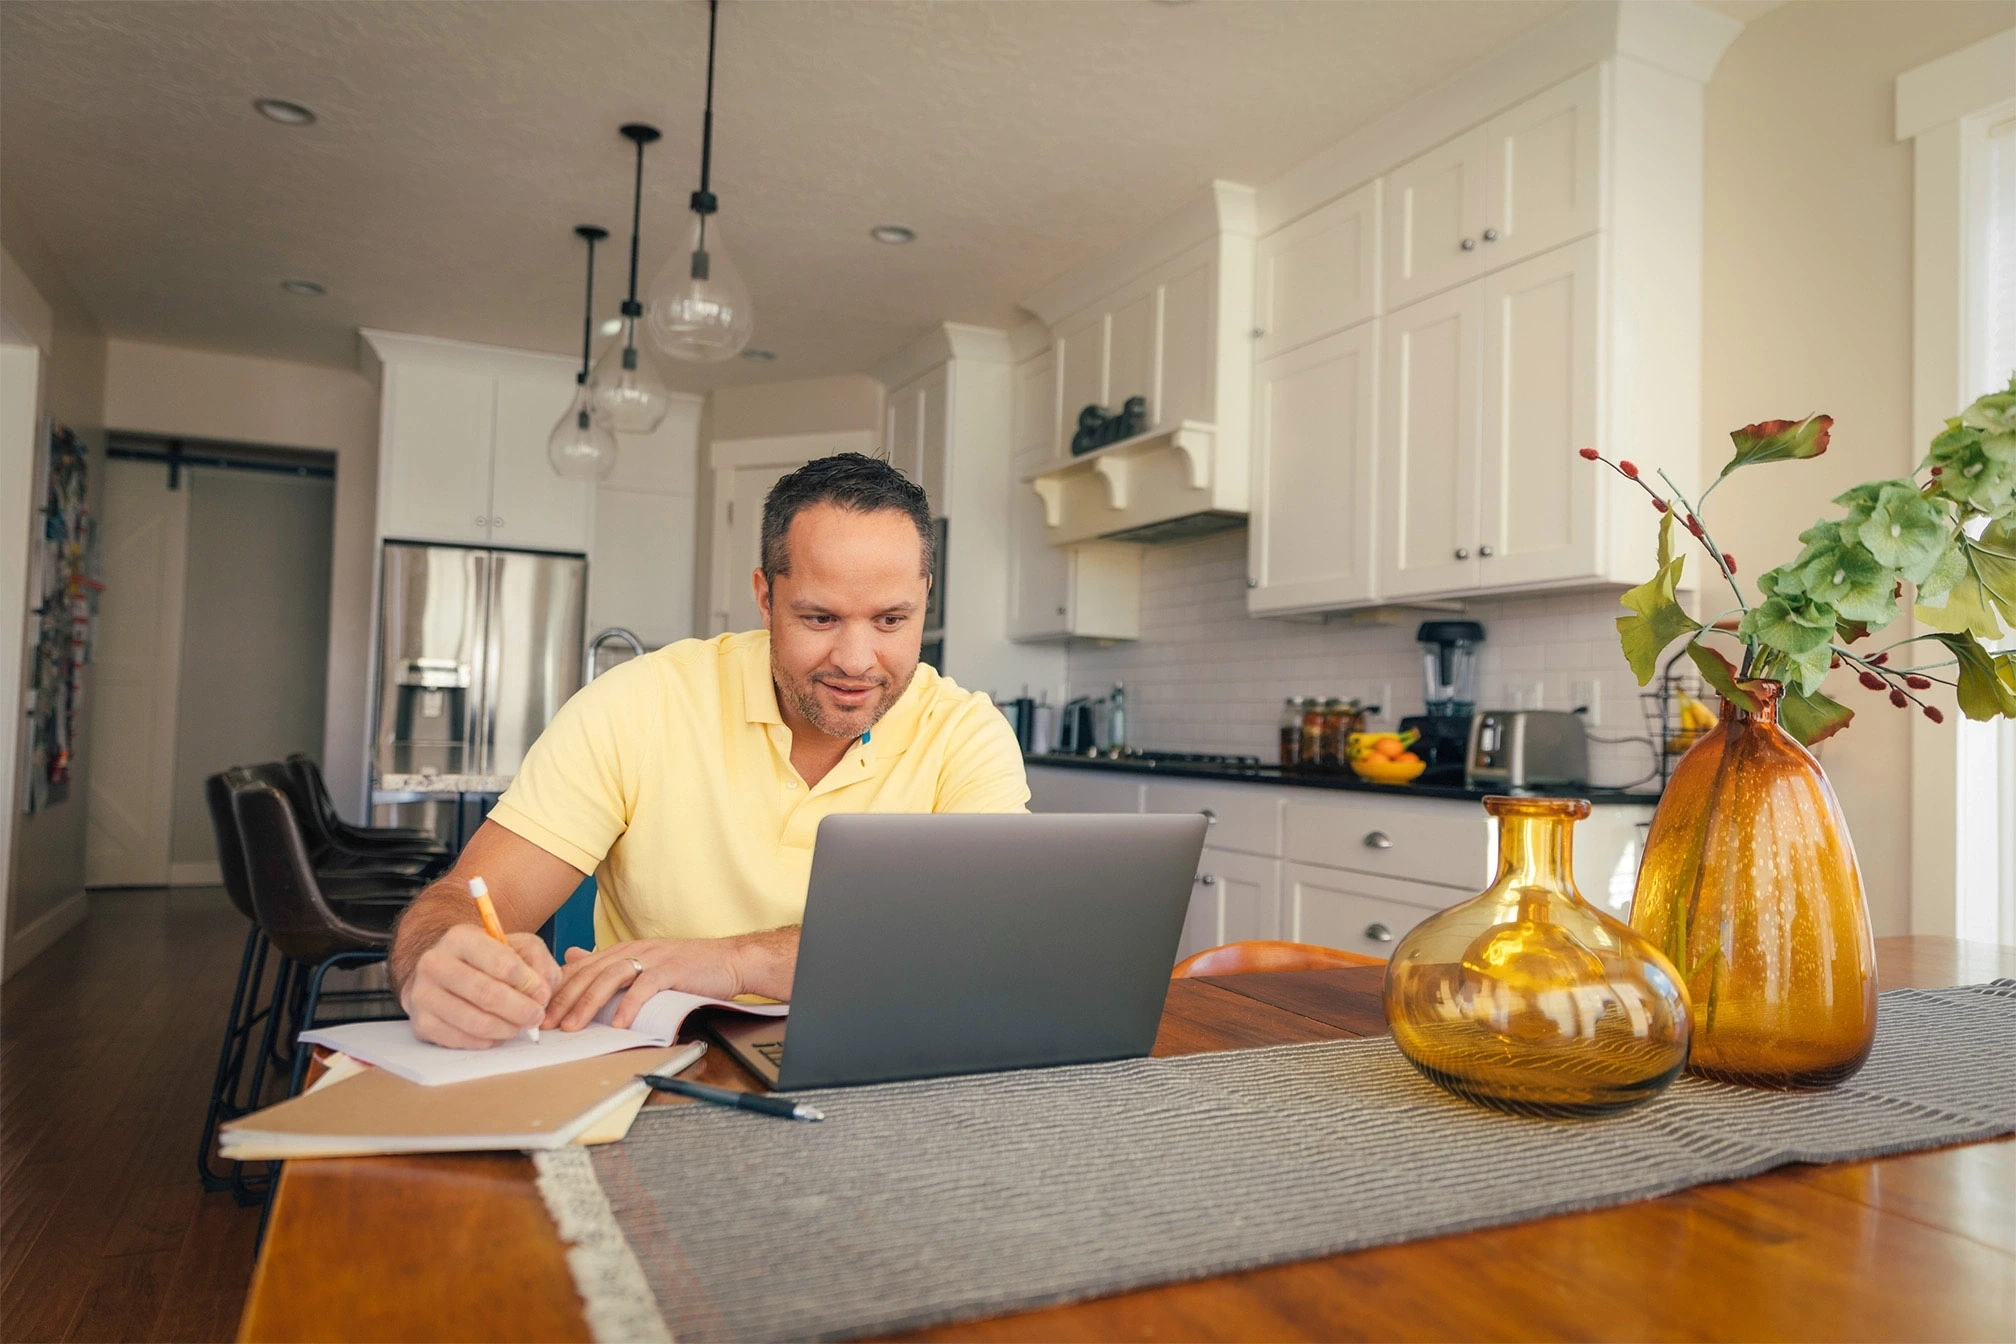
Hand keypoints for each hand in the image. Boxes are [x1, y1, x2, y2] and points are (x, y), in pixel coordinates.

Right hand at [400, 924, 561, 1048]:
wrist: (443, 972)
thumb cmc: (486, 959)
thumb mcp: (516, 946)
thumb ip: (537, 961)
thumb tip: (542, 992)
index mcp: (460, 938)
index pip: (500, 962)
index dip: (527, 982)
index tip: (543, 995)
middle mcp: (435, 963)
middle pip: (486, 993)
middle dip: (519, 1009)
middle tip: (537, 1017)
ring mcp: (423, 994)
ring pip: (473, 1020)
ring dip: (506, 1028)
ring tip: (520, 1026)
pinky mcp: (421, 1023)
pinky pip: (460, 1040)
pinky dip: (486, 1041)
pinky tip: (497, 1033)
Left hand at [543, 938, 743, 1030]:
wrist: (728, 959)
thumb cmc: (686, 966)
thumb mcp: (642, 961)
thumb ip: (606, 962)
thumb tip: (570, 958)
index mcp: (622, 950)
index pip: (580, 969)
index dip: (557, 991)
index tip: (539, 1013)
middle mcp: (632, 950)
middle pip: (589, 974)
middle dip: (564, 1000)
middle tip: (546, 1024)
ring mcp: (652, 958)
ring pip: (610, 979)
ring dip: (588, 1004)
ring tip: (573, 1027)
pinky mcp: (672, 969)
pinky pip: (645, 987)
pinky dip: (630, 1005)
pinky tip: (620, 1023)